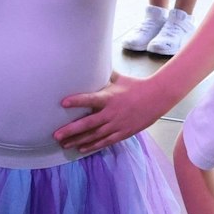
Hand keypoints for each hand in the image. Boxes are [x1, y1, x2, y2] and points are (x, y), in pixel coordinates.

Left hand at [55, 72, 169, 155]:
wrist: (157, 98)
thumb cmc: (136, 85)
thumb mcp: (119, 78)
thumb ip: (103, 75)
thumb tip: (90, 64)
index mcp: (109, 97)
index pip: (90, 99)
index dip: (77, 101)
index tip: (62, 102)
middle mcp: (112, 113)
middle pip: (88, 123)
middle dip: (71, 130)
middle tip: (56, 135)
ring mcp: (117, 124)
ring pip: (94, 135)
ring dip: (78, 140)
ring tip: (64, 144)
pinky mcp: (123, 133)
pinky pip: (105, 141)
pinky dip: (93, 145)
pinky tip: (81, 148)